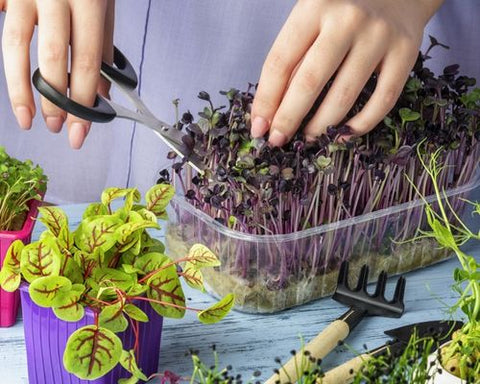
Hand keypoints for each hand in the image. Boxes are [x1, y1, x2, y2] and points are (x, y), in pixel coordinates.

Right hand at [1, 0, 114, 148]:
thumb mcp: (102, 5)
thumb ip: (101, 47)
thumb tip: (101, 93)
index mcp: (88, 0)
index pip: (86, 62)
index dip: (83, 102)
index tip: (81, 132)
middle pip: (50, 58)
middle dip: (53, 101)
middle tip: (57, 128)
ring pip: (14, 45)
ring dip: (20, 89)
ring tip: (27, 119)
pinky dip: (7, 57)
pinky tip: (15, 83)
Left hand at [251, 0, 443, 145]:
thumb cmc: (341, 11)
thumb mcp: (310, 21)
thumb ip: (293, 59)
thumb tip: (270, 112)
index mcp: (314, 7)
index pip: (280, 62)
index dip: (266, 100)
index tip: (258, 127)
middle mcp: (347, 19)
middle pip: (310, 82)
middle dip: (288, 118)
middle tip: (277, 140)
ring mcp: (379, 36)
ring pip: (344, 95)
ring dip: (321, 126)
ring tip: (307, 139)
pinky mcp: (406, 52)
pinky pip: (382, 100)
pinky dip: (360, 125)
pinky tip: (342, 135)